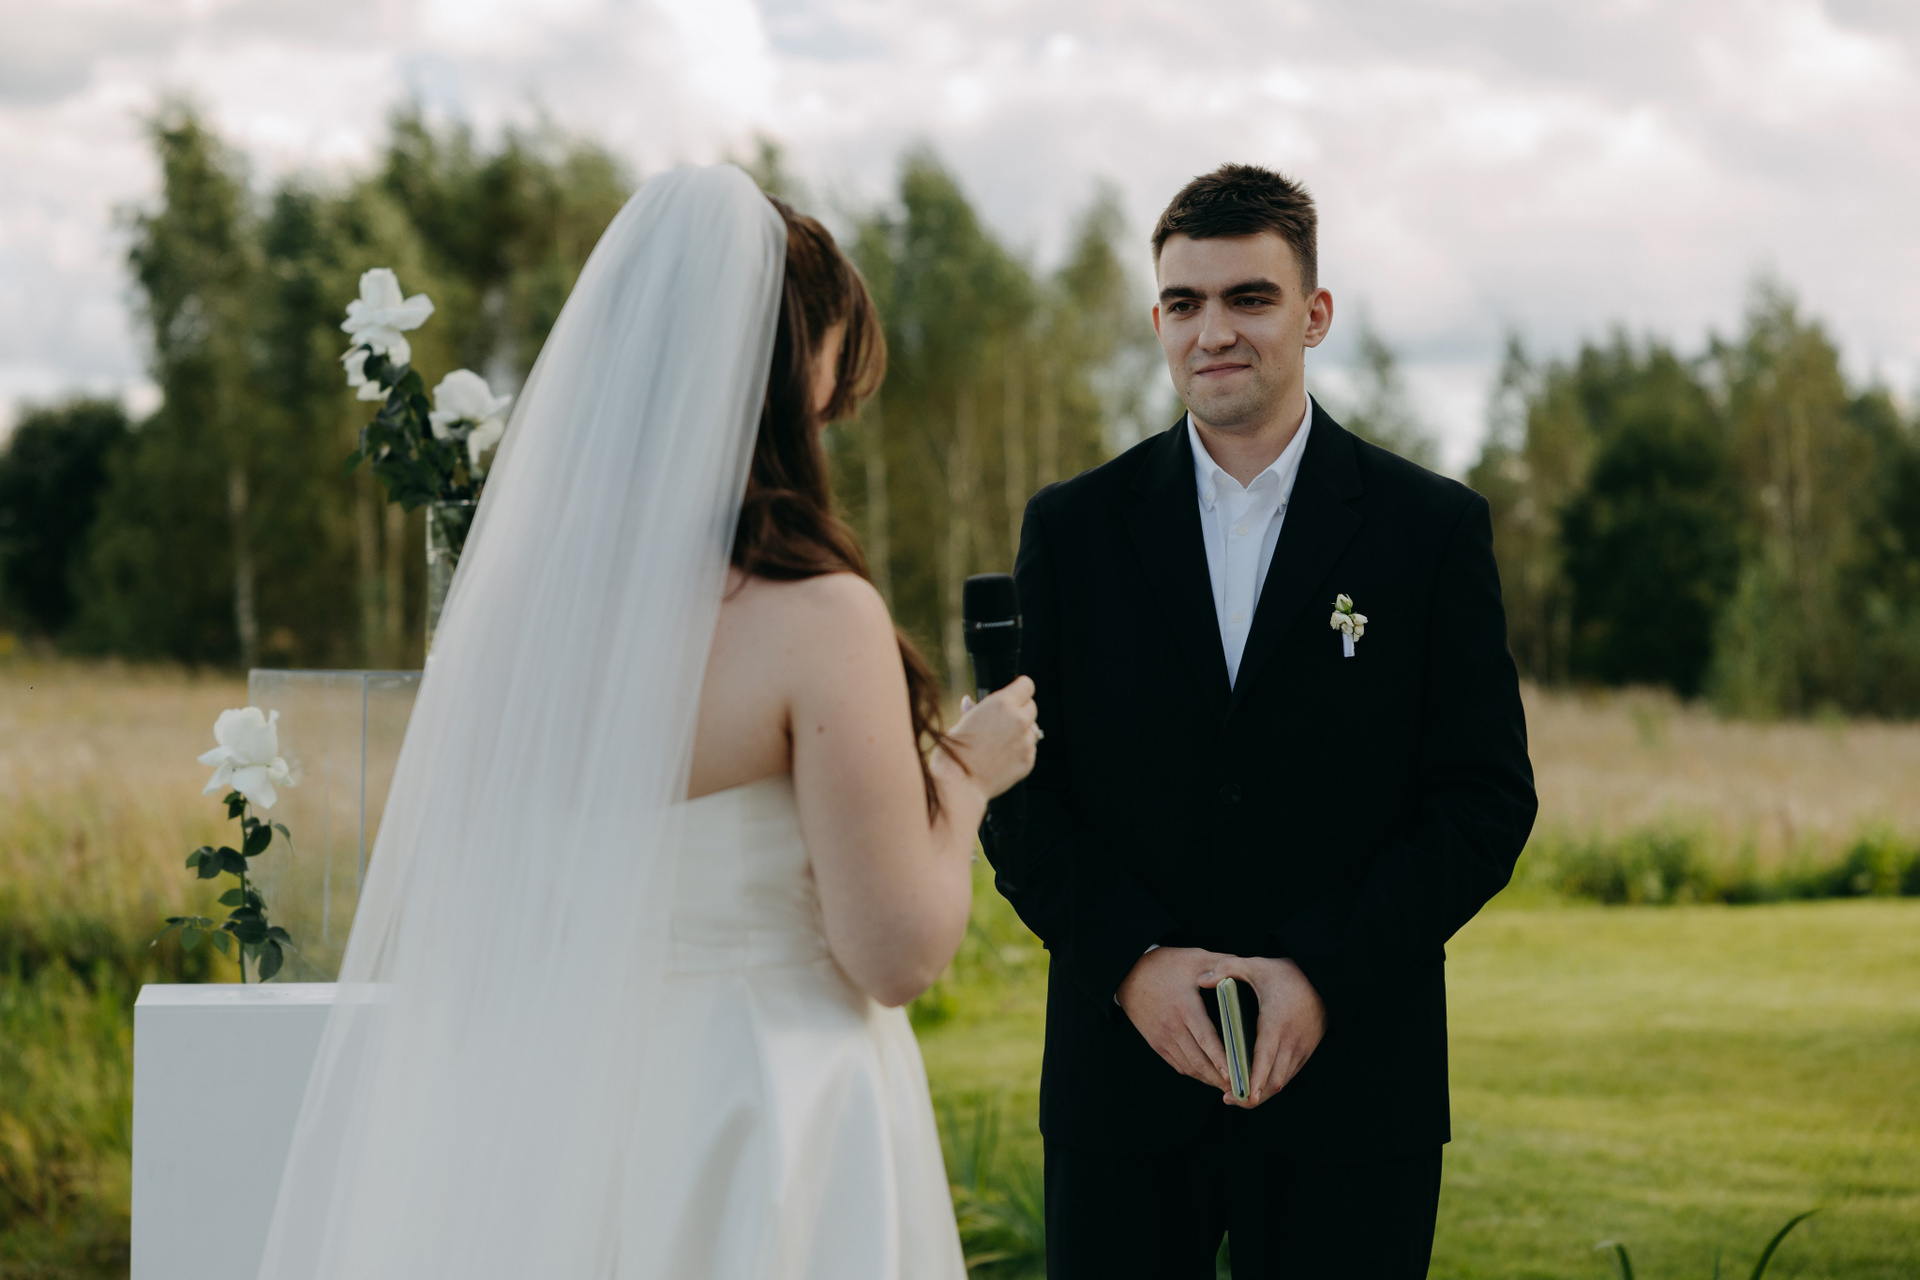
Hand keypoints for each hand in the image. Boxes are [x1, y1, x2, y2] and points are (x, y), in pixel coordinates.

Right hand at [944, 676, 1037, 798]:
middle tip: (1002, 723)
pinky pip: (1030, 750)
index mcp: (1001, 704)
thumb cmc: (954, 751)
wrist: (958, 784)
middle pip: (1031, 707)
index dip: (1019, 691)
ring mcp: (1025, 742)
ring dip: (1020, 733)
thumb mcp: (961, 723)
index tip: (1014, 696)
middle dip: (1020, 712)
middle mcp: (1018, 720)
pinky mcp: (1028, 761)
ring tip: (998, 745)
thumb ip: (975, 710)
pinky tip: (1001, 759)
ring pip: (1032, 730)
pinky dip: (1019, 751)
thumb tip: (970, 702)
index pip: (1026, 685)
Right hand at [1115, 946, 1231, 1091]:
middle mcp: (1173, 1026)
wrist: (1127, 973)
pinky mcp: (1156, 1043)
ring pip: (1189, 1067)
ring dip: (1208, 1079)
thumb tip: (1246, 967)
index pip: (1206, 1039)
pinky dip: (1194, 1073)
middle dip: (1220, 1078)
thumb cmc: (1164, 964)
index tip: (1235, 1074)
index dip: (1220, 1059)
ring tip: (1228, 1086)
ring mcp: (1162, 1037)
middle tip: (1240, 1089)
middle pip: (1199, 1060)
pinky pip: (1178, 1065)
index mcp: (1185, 1006)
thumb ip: (1222, 963)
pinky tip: (1207, 1075)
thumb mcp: (1194, 957)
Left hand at [1200, 955, 1324, 1107]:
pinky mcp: (1305, 1052)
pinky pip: (1288, 1075)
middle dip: (1252, 1093)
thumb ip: (1228, 969)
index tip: (1245, 1095)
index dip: (1255, 1079)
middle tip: (1229, 1098)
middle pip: (1273, 1078)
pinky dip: (1271, 1084)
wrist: (1326, 981)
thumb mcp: (1257, 965)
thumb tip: (1201, 980)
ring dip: (1262, 1092)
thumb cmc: (1289, 974)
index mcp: (1276, 1022)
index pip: (1265, 1057)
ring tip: (1237, 1097)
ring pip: (1281, 1081)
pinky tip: (1255, 1087)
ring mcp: (1301, 1049)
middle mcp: (1291, 1041)